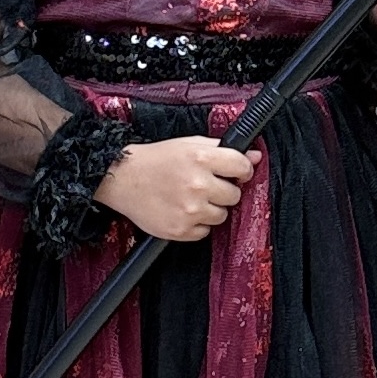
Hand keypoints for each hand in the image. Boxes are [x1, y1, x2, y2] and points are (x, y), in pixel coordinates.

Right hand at [95, 135, 261, 240]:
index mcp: (201, 158)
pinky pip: (204, 232)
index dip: (241, 171)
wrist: (121, 179)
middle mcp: (198, 184)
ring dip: (210, 209)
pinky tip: (181, 211)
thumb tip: (255, 157)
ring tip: (189, 198)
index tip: (235, 173)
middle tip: (204, 186)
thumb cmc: (155, 161)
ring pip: (221, 216)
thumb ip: (222, 150)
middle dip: (222, 191)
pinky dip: (196, 225)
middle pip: (234, 195)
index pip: (241, 167)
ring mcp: (190, 210)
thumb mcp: (188, 145)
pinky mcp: (181, 230)